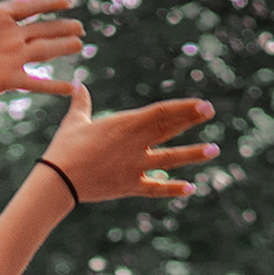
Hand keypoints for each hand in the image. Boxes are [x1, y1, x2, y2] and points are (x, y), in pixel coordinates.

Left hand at [0, 0, 82, 118]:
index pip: (27, 6)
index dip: (48, 3)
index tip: (68, 0)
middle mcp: (5, 37)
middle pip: (40, 29)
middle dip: (61, 27)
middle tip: (80, 27)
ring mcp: (8, 60)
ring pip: (42, 51)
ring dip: (62, 48)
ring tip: (79, 45)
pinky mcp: (6, 81)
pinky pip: (35, 82)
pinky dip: (52, 86)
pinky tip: (70, 89)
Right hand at [38, 85, 216, 200]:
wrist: (59, 180)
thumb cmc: (64, 148)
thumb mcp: (74, 121)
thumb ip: (81, 103)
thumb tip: (77, 85)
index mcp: (126, 124)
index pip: (161, 112)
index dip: (183, 107)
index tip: (201, 104)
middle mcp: (136, 144)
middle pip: (169, 128)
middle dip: (191, 119)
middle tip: (211, 112)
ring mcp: (135, 166)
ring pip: (170, 158)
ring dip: (193, 154)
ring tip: (214, 150)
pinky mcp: (130, 186)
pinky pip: (156, 188)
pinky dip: (172, 189)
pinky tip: (190, 189)